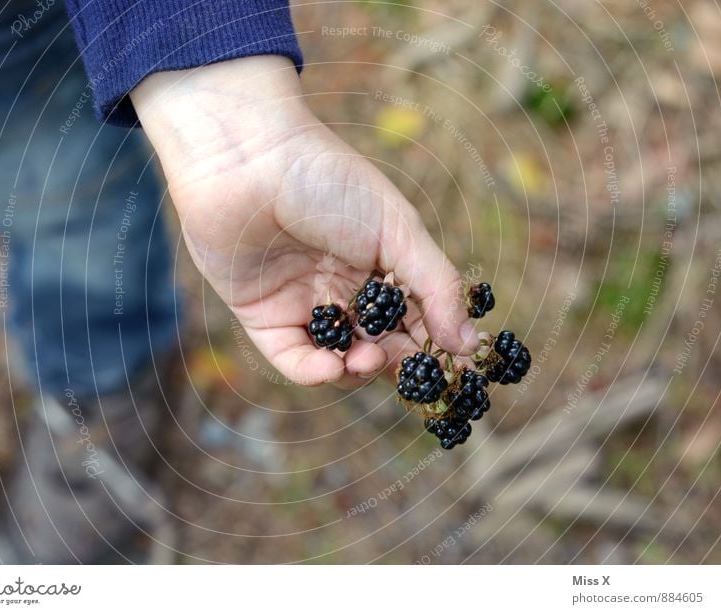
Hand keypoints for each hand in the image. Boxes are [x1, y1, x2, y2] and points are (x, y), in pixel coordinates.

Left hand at [131, 56, 478, 386]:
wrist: (250, 159)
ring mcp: (304, 305)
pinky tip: (331, 367)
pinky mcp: (263, 318)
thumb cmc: (330, 181)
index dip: (434, 346)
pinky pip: (292, 358)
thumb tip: (470, 344)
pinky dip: (313, 372)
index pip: (415, 320)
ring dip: (357, 370)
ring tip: (368, 360)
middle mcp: (344, 290)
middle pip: (378, 346)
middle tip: (407, 369)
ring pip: (337, 359)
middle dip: (396, 362)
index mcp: (381, 267)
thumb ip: (437, 287)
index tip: (455, 369)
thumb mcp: (398, 230)